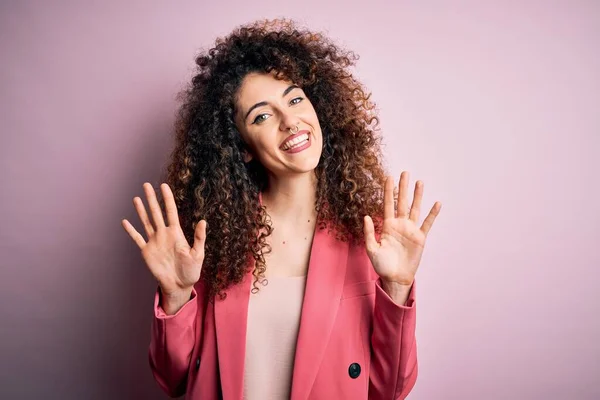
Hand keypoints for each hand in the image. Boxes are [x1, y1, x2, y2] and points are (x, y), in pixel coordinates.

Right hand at [121, 182, 206, 297]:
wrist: (180, 285)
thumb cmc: (191, 270)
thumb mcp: (198, 253)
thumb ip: (199, 237)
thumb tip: (203, 221)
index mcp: (176, 233)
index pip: (170, 211)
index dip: (167, 198)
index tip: (163, 185)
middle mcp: (164, 234)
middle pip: (156, 212)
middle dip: (151, 199)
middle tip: (146, 184)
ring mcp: (154, 242)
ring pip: (146, 222)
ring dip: (141, 210)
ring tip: (136, 198)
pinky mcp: (147, 252)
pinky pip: (137, 238)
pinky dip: (131, 230)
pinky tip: (125, 221)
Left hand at [363, 171, 440, 285]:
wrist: (395, 278)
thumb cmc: (382, 265)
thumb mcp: (371, 249)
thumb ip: (368, 233)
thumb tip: (366, 216)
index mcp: (387, 226)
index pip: (388, 204)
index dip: (388, 191)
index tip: (388, 177)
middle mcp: (400, 225)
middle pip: (402, 202)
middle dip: (403, 187)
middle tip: (405, 172)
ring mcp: (411, 230)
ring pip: (415, 208)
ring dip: (418, 195)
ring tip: (420, 181)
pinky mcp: (420, 238)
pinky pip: (427, 223)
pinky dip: (432, 213)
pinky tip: (437, 203)